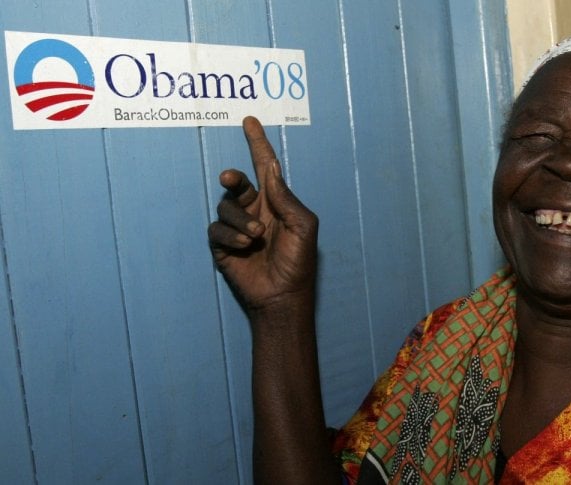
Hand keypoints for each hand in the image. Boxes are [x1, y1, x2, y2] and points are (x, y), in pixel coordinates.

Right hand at [208, 117, 318, 312]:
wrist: (283, 295)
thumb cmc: (299, 262)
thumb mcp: (302, 225)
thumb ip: (285, 196)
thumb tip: (270, 167)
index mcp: (276, 202)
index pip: (264, 166)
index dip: (257, 143)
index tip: (250, 121)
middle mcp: (255, 210)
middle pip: (236, 184)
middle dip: (232, 178)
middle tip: (230, 178)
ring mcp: (237, 228)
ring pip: (226, 207)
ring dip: (240, 219)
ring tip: (256, 236)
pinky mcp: (223, 246)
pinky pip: (216, 229)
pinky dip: (230, 235)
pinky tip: (245, 245)